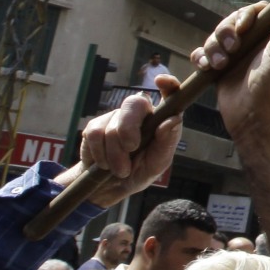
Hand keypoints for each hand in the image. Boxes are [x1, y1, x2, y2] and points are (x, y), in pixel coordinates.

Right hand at [68, 85, 181, 208]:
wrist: (109, 187)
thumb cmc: (140, 171)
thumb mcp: (158, 163)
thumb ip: (167, 142)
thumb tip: (173, 119)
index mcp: (160, 119)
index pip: (169, 94)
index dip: (168, 84)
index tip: (161, 81)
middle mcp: (139, 113)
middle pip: (134, 104)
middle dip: (129, 129)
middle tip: (132, 149)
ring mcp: (116, 117)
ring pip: (113, 126)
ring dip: (116, 154)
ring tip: (121, 169)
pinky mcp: (95, 126)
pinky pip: (95, 134)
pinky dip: (100, 154)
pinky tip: (104, 164)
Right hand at [191, 0, 269, 137]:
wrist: (254, 117)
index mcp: (268, 36)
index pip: (254, 12)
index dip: (246, 14)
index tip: (244, 26)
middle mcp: (251, 44)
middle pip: (229, 22)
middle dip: (225, 32)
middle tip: (233, 48)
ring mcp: (233, 56)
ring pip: (213, 37)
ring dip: (213, 48)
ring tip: (220, 65)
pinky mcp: (217, 69)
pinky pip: (201, 54)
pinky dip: (201, 58)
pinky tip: (207, 67)